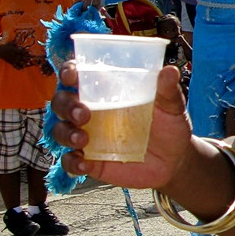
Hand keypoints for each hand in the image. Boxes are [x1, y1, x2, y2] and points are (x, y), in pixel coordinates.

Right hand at [0, 44, 36, 67]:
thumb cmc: (6, 46)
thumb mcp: (11, 43)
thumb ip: (15, 41)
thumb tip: (19, 35)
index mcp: (14, 50)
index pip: (21, 51)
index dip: (26, 52)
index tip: (30, 52)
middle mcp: (13, 55)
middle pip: (21, 57)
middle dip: (26, 58)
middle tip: (32, 59)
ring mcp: (12, 59)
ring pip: (19, 61)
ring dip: (24, 63)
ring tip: (29, 64)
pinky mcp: (10, 62)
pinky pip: (14, 65)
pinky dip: (18, 67)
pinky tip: (22, 69)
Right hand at [50, 61, 193, 189]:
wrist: (174, 162)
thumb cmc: (169, 127)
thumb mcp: (171, 107)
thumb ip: (168, 91)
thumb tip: (170, 71)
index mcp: (107, 92)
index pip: (78, 75)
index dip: (69, 71)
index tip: (72, 75)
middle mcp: (91, 111)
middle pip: (62, 102)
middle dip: (66, 105)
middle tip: (83, 114)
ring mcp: (88, 137)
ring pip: (60, 130)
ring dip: (66, 133)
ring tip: (83, 140)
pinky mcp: (90, 161)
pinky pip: (69, 162)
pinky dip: (72, 163)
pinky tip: (85, 164)